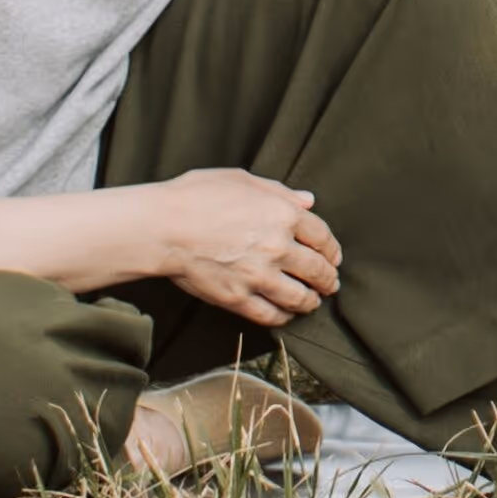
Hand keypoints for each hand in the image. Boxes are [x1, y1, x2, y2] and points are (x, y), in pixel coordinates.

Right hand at [150, 168, 342, 325]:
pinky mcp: (238, 299)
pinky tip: (284, 315)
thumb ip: (279, 192)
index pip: (322, 237)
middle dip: (328, 280)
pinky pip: (270, 315)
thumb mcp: (242, 179)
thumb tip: (308, 202)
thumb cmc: (196, 196)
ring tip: (312, 302)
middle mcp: (278, 247)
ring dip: (311, 302)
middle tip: (330, 285)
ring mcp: (259, 276)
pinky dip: (283, 318)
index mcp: (283, 214)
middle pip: (317, 270)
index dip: (332, 250)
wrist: (163, 227)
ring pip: (299, 298)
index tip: (333, 257)